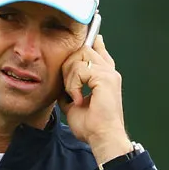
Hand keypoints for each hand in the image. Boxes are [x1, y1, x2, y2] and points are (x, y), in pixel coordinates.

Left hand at [57, 35, 132, 165]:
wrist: (102, 137)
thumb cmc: (91, 126)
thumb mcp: (74, 104)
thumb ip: (69, 90)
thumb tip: (60, 85)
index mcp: (104, 77)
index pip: (98, 50)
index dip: (92, 41)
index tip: (92, 32)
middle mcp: (109, 71)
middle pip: (83, 50)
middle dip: (68, 66)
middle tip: (69, 89)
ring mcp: (108, 73)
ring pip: (79, 58)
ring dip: (69, 77)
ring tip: (74, 96)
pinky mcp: (105, 78)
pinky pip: (79, 70)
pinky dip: (73, 85)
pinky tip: (78, 99)